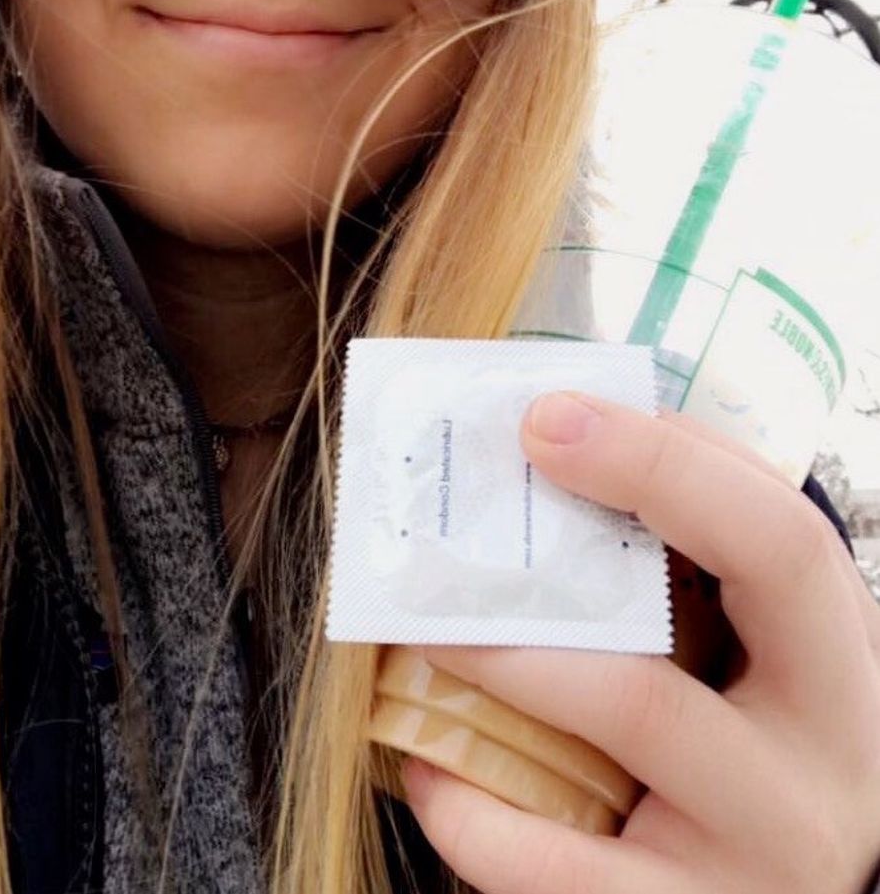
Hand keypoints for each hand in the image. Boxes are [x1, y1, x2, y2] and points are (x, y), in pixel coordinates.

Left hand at [401, 391, 879, 893]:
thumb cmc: (729, 749)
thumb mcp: (740, 659)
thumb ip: (683, 562)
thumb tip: (554, 440)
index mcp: (840, 658)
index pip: (784, 532)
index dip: (671, 459)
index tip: (547, 416)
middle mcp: (832, 750)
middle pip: (759, 581)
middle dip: (634, 493)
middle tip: (505, 473)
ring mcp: (769, 847)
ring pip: (643, 707)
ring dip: (515, 645)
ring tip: (427, 624)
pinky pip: (564, 865)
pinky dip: (475, 809)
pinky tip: (427, 766)